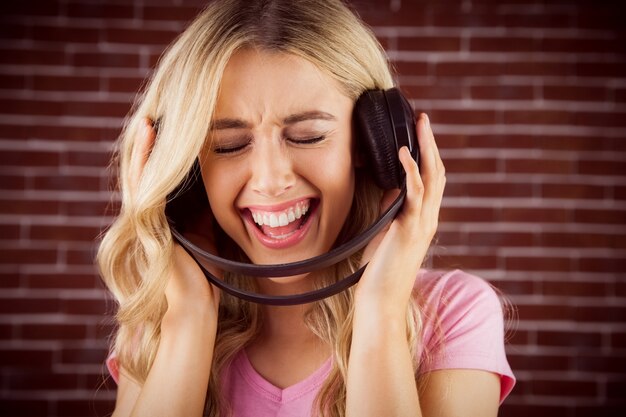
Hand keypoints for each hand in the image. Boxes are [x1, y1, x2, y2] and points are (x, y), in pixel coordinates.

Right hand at [128, 118, 219, 312]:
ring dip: (143, 145)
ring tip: (149, 119)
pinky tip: (148, 135)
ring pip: (140, 175)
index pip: (163, 181)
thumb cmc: (207, 277)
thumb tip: (227, 189)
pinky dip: (142, 158)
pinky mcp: (144, 223)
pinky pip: (141, 184)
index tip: (177, 131)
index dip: (166, 156)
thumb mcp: (209, 234)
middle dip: (151, 146)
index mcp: (165, 220)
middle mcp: (149, 218)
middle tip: (157, 115)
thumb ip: (207, 212)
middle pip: (148, 174)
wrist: (195, 305)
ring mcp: (144, 220)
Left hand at [356, 113, 445, 315]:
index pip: (432, 179)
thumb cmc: (380, 268)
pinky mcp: (410, 228)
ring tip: (420, 125)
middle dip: (430, 143)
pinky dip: (412, 170)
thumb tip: (390, 188)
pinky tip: (404, 153)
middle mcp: (429, 218)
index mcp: (423, 218)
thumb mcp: (386, 232)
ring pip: (433, 177)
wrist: (381, 298)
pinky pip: (415, 193)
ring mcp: (422, 223)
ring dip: (426, 148)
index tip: (418, 132)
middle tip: (423, 119)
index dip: (428, 154)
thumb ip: (392, 210)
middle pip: (438, 172)